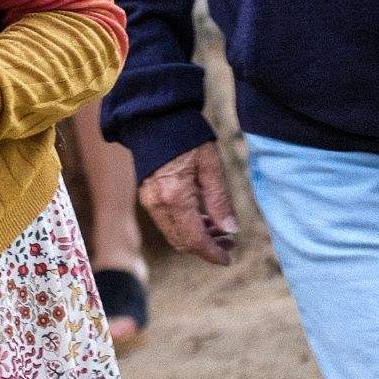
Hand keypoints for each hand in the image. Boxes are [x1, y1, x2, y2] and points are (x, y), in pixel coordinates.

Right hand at [138, 141, 238, 265]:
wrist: (154, 119)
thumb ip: (220, 200)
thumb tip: (231, 230)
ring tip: (219, 229)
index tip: (228, 259)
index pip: (195, 239)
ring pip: (173, 234)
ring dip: (196, 238)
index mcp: (175, 197)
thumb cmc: (186, 137)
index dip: (212, 253)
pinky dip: (185, 226)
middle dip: (206, 248)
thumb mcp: (211, 166)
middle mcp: (158, 204)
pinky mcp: (147, 196)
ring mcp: (149, 201)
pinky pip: (166, 222)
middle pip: (182, 241)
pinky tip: (202, 218)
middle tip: (229, 243)